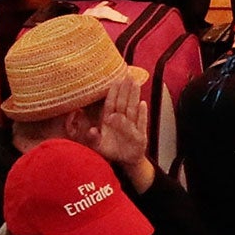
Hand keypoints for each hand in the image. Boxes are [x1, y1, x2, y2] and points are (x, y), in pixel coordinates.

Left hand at [94, 72, 154, 189]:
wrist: (127, 160)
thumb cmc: (112, 150)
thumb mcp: (99, 146)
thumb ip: (94, 138)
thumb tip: (92, 130)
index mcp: (110, 120)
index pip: (111, 103)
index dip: (113, 92)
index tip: (115, 80)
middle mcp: (121, 120)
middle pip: (123, 102)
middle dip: (125, 88)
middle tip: (128, 74)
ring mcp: (132, 126)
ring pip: (132, 109)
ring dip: (134, 96)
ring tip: (136, 83)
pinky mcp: (140, 135)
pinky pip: (141, 123)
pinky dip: (142, 114)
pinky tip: (143, 104)